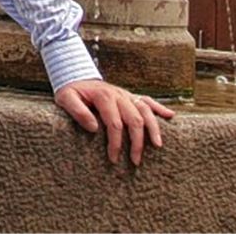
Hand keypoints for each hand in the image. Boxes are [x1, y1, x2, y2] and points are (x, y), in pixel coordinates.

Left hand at [53, 79, 173, 165]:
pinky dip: (159, 108)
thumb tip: (94, 127)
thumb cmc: (70, 91)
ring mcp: (126, 94)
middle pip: (134, 119)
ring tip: (158, 146)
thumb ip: (77, 112)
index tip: (113, 159)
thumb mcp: (66, 99)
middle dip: (137, 141)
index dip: (116, 143)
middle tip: (135, 161)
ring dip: (153, 128)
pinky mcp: (129, 96)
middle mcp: (119, 94)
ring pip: (145, 110)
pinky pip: (147, 100)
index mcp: (104, 96)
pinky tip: (170, 116)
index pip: (115, 123)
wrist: (75, 74)